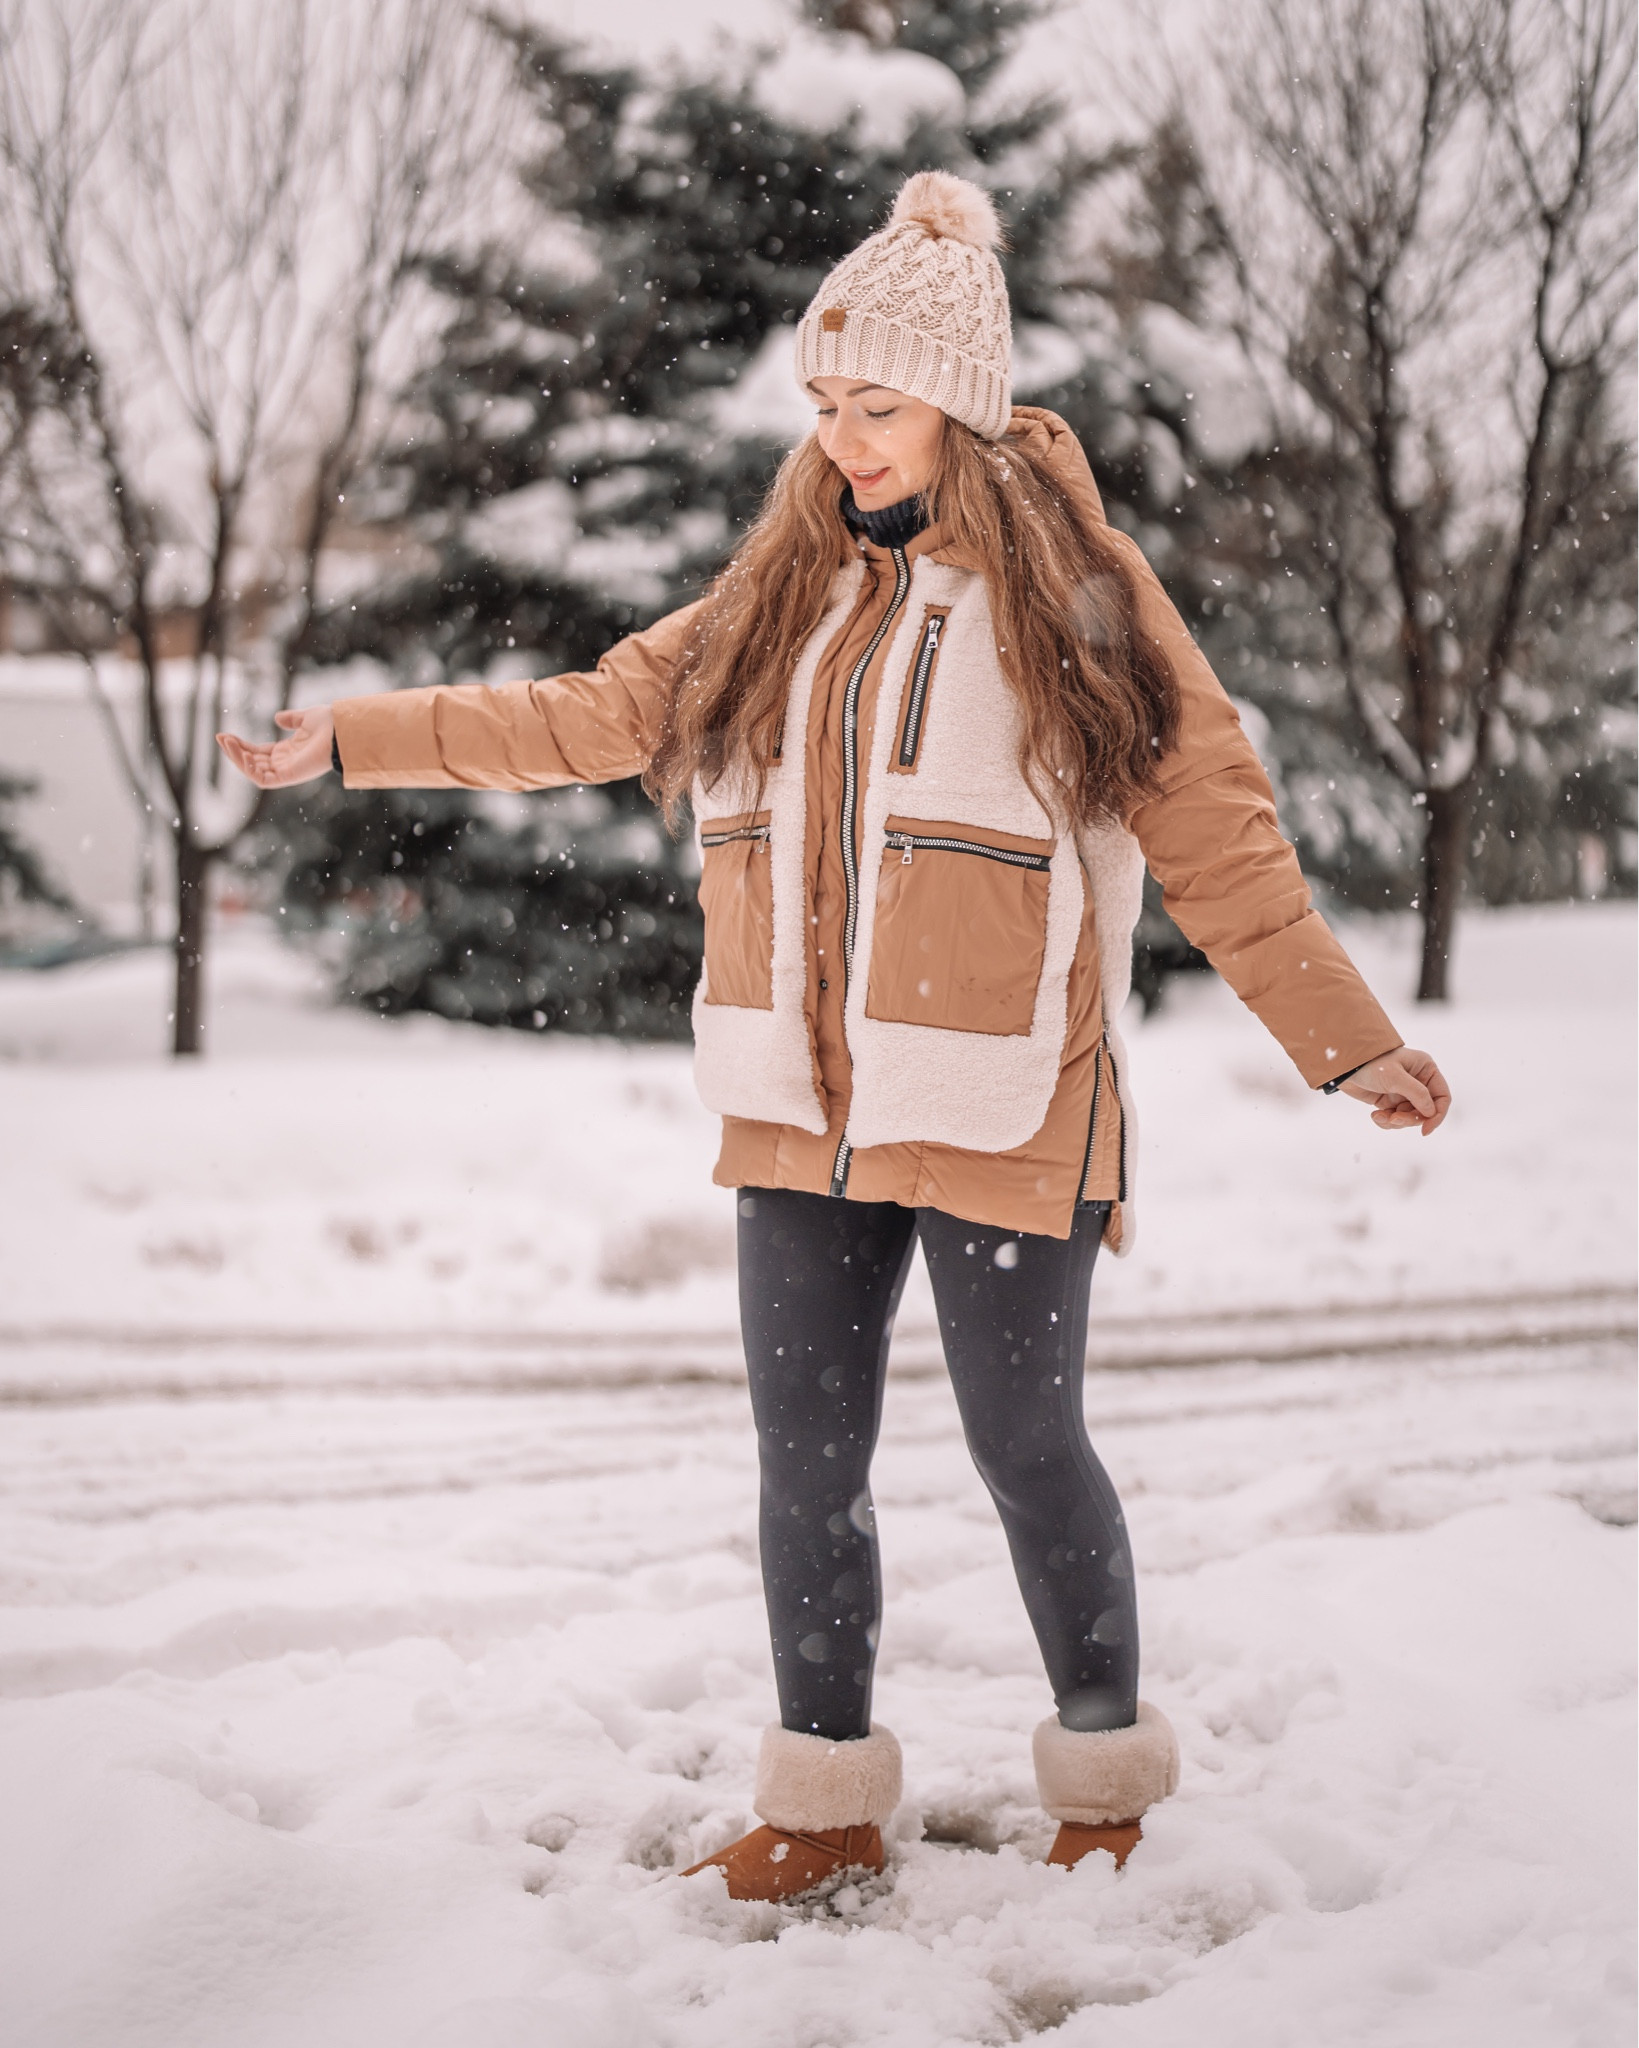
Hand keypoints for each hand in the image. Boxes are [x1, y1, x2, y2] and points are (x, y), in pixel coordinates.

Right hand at [217, 706, 334, 787]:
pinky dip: (249, 768)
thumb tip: (276, 718)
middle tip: (220, 737)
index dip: (241, 745)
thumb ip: (291, 719)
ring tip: (226, 742)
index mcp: (288, 752)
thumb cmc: (330, 725)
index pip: (258, 752)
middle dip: (235, 751)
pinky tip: (240, 752)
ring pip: (254, 771)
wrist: (342, 730)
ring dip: (237, 758)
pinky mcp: (288, 777)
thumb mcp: (305, 718)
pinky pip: (262, 780)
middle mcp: (286, 764)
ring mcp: (287, 772)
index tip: (225, 735)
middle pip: (253, 762)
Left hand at [1339, 1047, 1450, 1134]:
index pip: (1442, 1097)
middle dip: (1410, 1119)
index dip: (1437, 1115)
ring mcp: (1403, 1092)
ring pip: (1410, 1117)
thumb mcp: (1395, 1077)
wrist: (1343, 1065)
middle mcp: (1418, 1081)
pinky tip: (1374, 1115)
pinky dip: (1386, 1121)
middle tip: (1394, 1119)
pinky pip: (1395, 1119)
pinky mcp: (1389, 1101)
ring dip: (1396, 1121)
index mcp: (1426, 1069)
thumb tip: (1431, 1112)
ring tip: (1380, 1116)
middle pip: (1426, 1111)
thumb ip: (1417, 1094)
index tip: (1425, 1130)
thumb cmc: (1370, 1063)